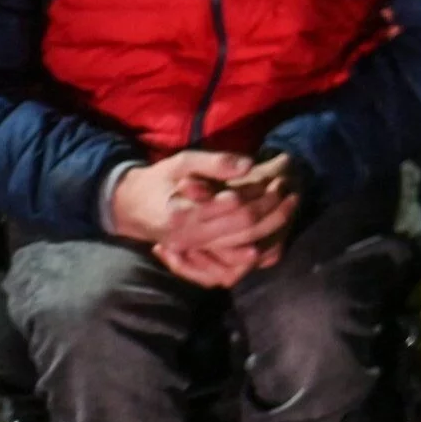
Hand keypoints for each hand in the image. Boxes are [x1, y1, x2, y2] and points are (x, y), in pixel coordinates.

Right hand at [112, 151, 305, 287]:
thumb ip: (214, 163)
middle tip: (291, 192)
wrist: (129, 207)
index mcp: (183, 213)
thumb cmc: (158, 180)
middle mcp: (189, 236)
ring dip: (269, 227)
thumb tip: (249, 165)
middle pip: (242, 227)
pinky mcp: (197, 253)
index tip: (279, 180)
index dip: (260, 195)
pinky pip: (229, 259)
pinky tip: (273, 236)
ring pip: (240, 244)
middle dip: (271, 211)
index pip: (234, 208)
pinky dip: (253, 248)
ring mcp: (193, 248)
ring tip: (289, 205)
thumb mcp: (182, 162)